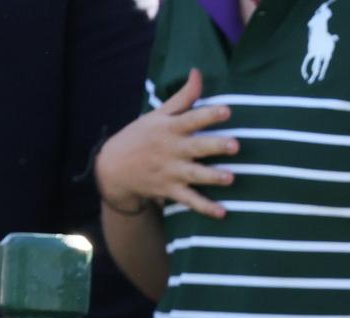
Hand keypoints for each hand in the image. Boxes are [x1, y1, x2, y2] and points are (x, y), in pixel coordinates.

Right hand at [95, 68, 237, 219]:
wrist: (114, 168)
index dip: (209, 114)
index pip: (191, 118)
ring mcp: (171, 171)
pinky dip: (205, 208)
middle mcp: (171, 149)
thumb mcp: (158, 114)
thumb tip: (198, 72)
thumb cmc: (142, 136)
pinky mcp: (171, 190)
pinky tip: (223, 213)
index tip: (228, 110)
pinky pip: (190, 200)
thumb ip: (183, 97)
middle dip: (215, 145)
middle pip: (196, 146)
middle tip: (235, 145)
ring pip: (195, 174)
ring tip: (231, 178)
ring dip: (212, 176)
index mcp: (169, 128)